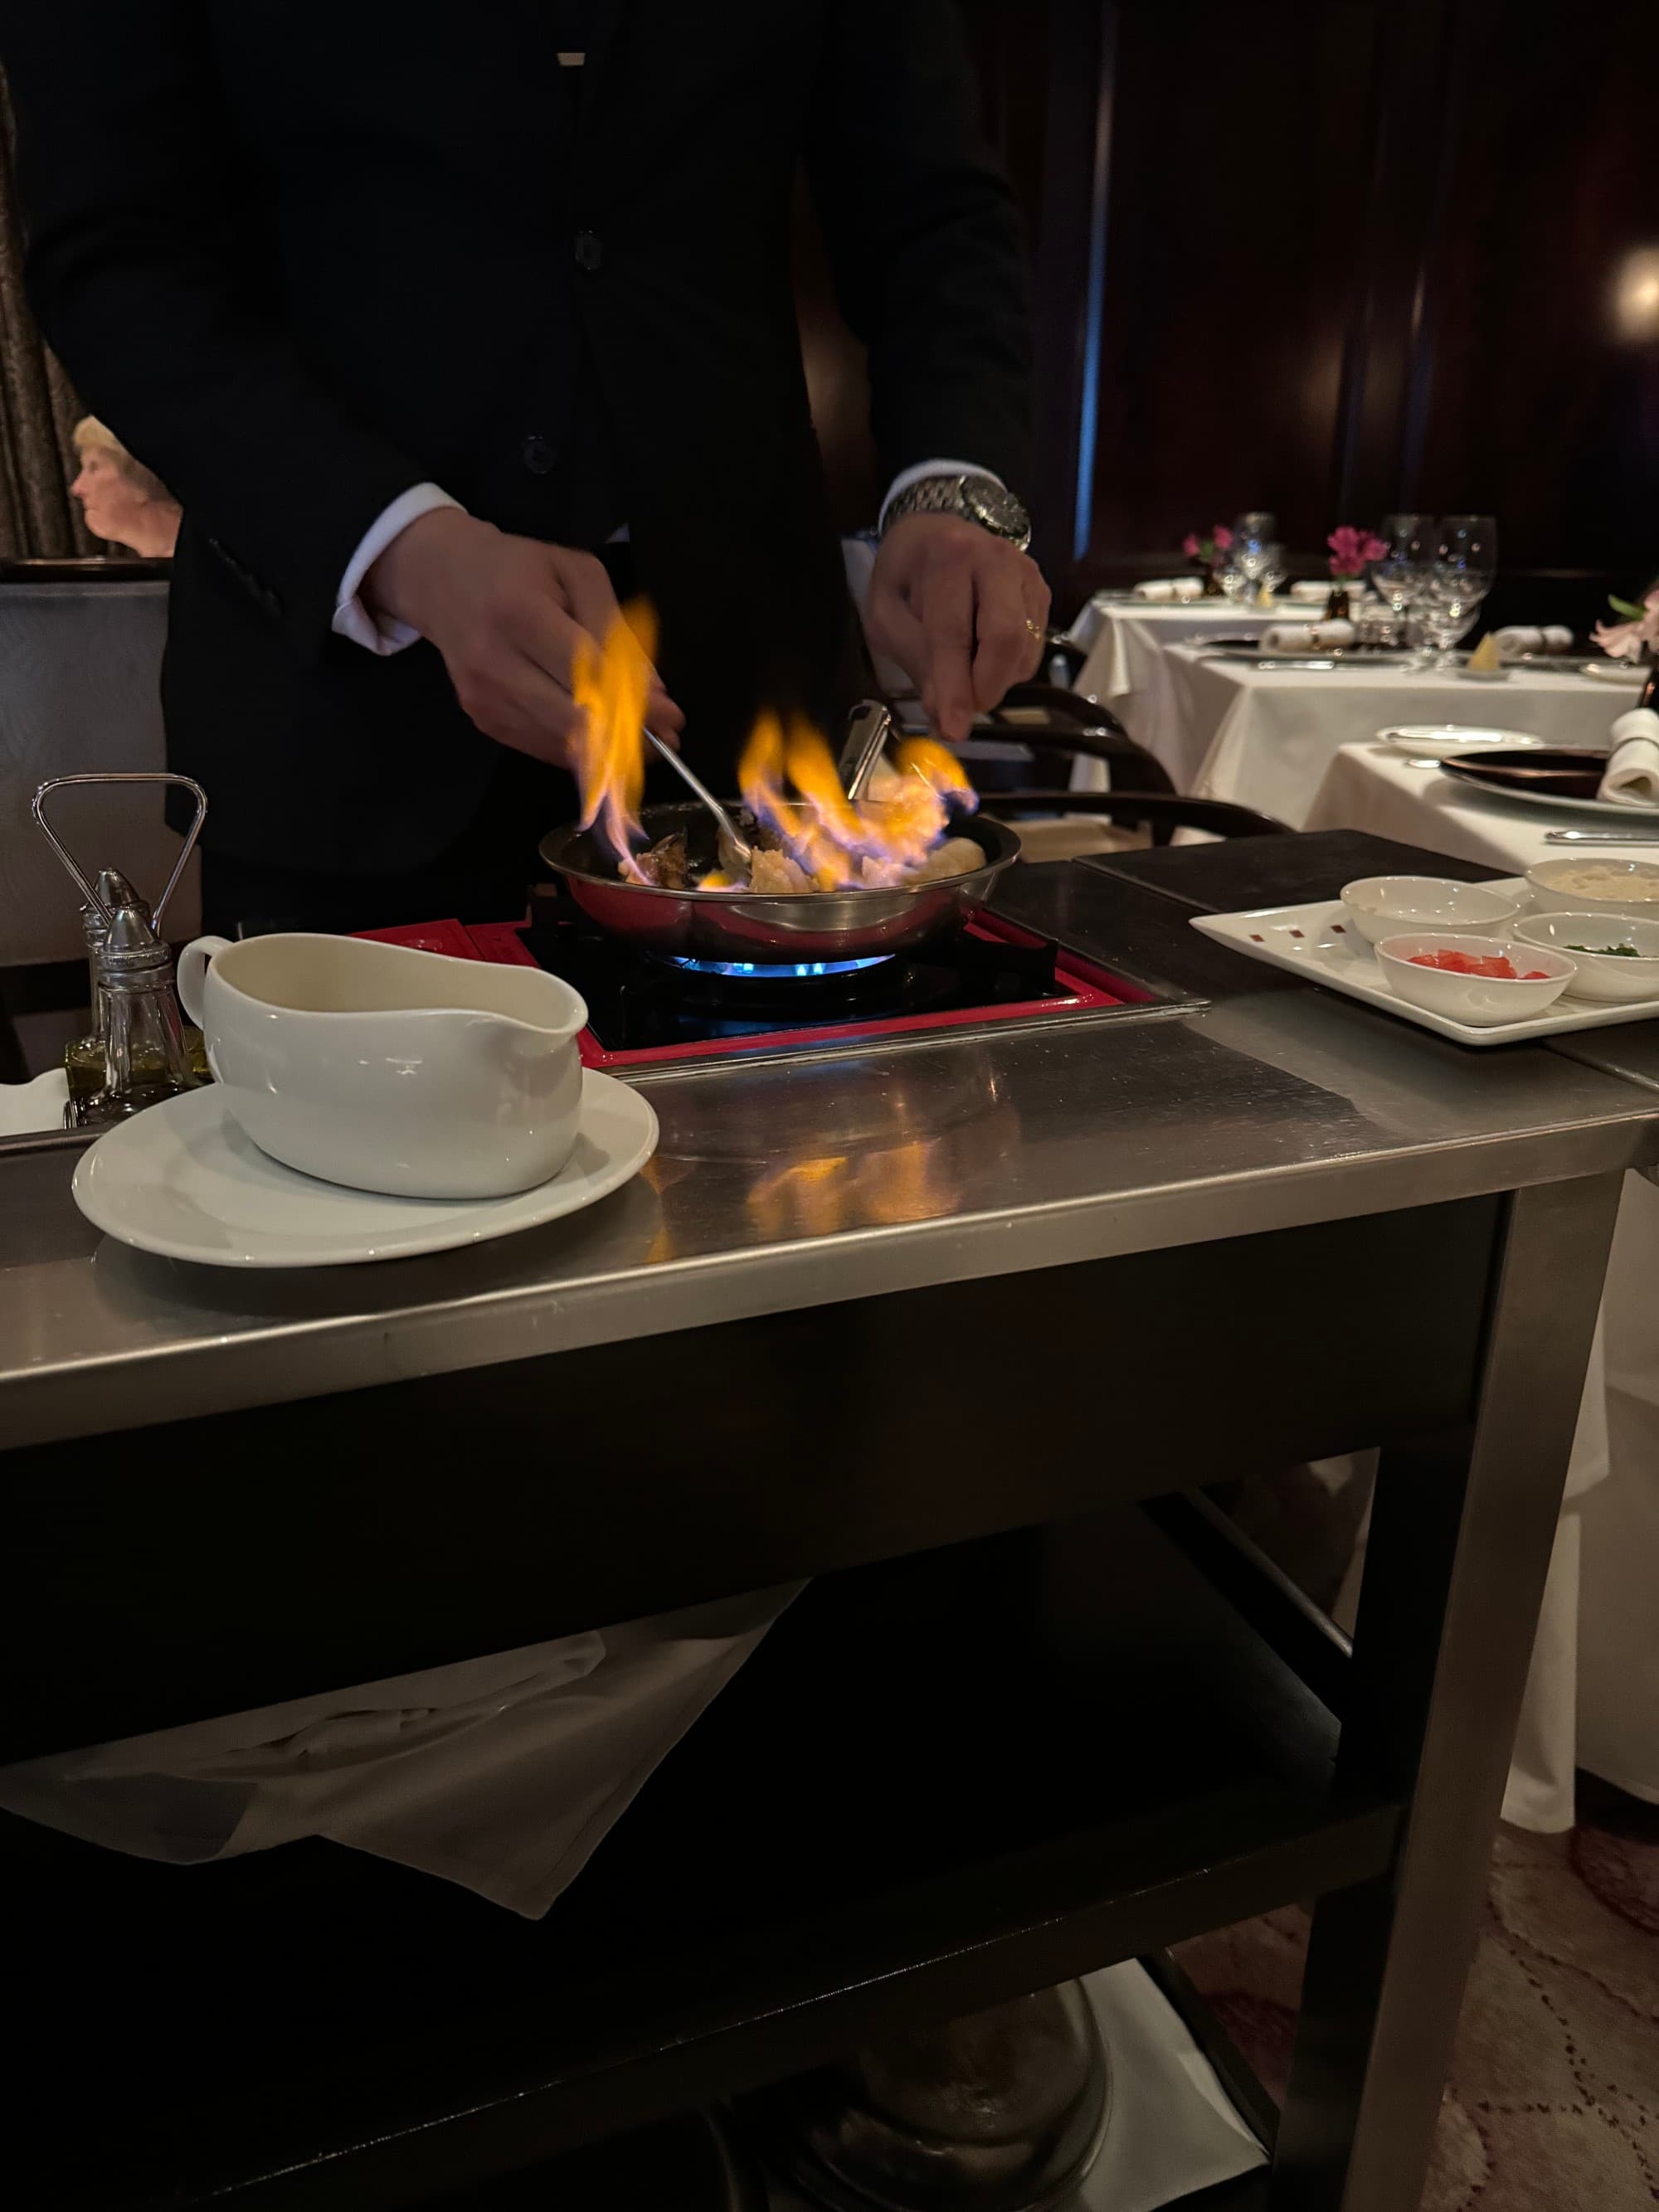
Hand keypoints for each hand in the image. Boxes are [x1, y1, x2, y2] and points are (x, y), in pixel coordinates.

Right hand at [365, 509, 682, 765]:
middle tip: (667, 740)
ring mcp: (484, 697)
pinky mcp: (481, 719)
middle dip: (628, 736)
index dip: (634, 703)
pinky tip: (602, 738)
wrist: (442, 579)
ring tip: (643, 741)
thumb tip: (652, 690)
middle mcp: (495, 662)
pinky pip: (540, 746)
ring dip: (609, 750)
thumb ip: (615, 628)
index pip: (587, 674)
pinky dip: (577, 748)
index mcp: (519, 615)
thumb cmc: (517, 569)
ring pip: (559, 742)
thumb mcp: (576, 573)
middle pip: (573, 720)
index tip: (672, 718)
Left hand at [865, 513, 1050, 743]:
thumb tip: (944, 713)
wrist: (934, 533)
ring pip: (1024, 649)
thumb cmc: (905, 576)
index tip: (954, 728)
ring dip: (995, 680)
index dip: (955, 686)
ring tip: (963, 670)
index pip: (954, 632)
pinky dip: (1008, 668)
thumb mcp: (886, 616)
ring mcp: (1026, 575)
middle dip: (985, 687)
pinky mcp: (1041, 593)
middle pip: (1006, 638)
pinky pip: (1033, 648)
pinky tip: (981, 654)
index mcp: (948, 556)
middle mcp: (996, 559)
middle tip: (963, 709)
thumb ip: (915, 659)